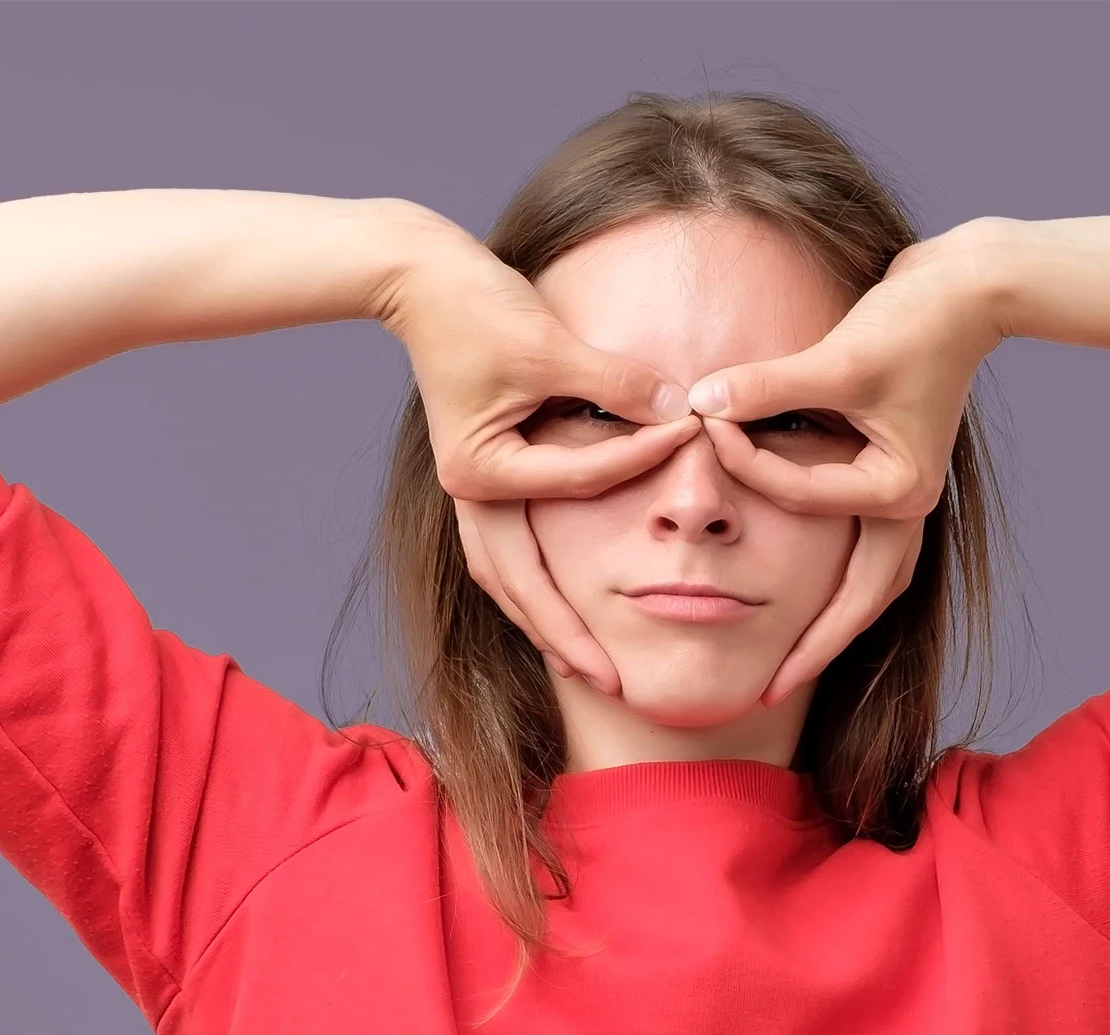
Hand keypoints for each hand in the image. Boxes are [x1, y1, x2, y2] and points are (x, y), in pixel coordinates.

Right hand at [376, 214, 698, 693]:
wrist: (421, 278)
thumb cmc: (479, 306)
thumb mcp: (549, 343)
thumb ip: (616, 383)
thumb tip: (681, 409)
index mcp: (481, 469)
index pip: (576, 484)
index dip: (635, 466)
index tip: (689, 451)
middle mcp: (469, 490)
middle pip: (519, 583)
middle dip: (564, 633)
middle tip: (612, 680)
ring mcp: (472, 488)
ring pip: (505, 578)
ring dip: (544, 622)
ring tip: (586, 666)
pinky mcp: (484, 476)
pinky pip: (509, 549)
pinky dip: (535, 584)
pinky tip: (566, 611)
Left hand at [684, 218, 1014, 705]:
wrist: (968, 288)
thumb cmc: (914, 320)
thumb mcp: (841, 357)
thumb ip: (768, 386)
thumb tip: (699, 403)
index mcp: (899, 491)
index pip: (805, 499)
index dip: (749, 467)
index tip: (703, 432)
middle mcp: (906, 505)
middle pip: (861, 601)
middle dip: (815, 647)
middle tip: (766, 693)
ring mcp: (901, 494)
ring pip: (867, 582)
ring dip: (831, 622)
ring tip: (787, 667)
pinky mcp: (889, 474)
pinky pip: (856, 543)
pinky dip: (831, 572)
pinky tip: (799, 589)